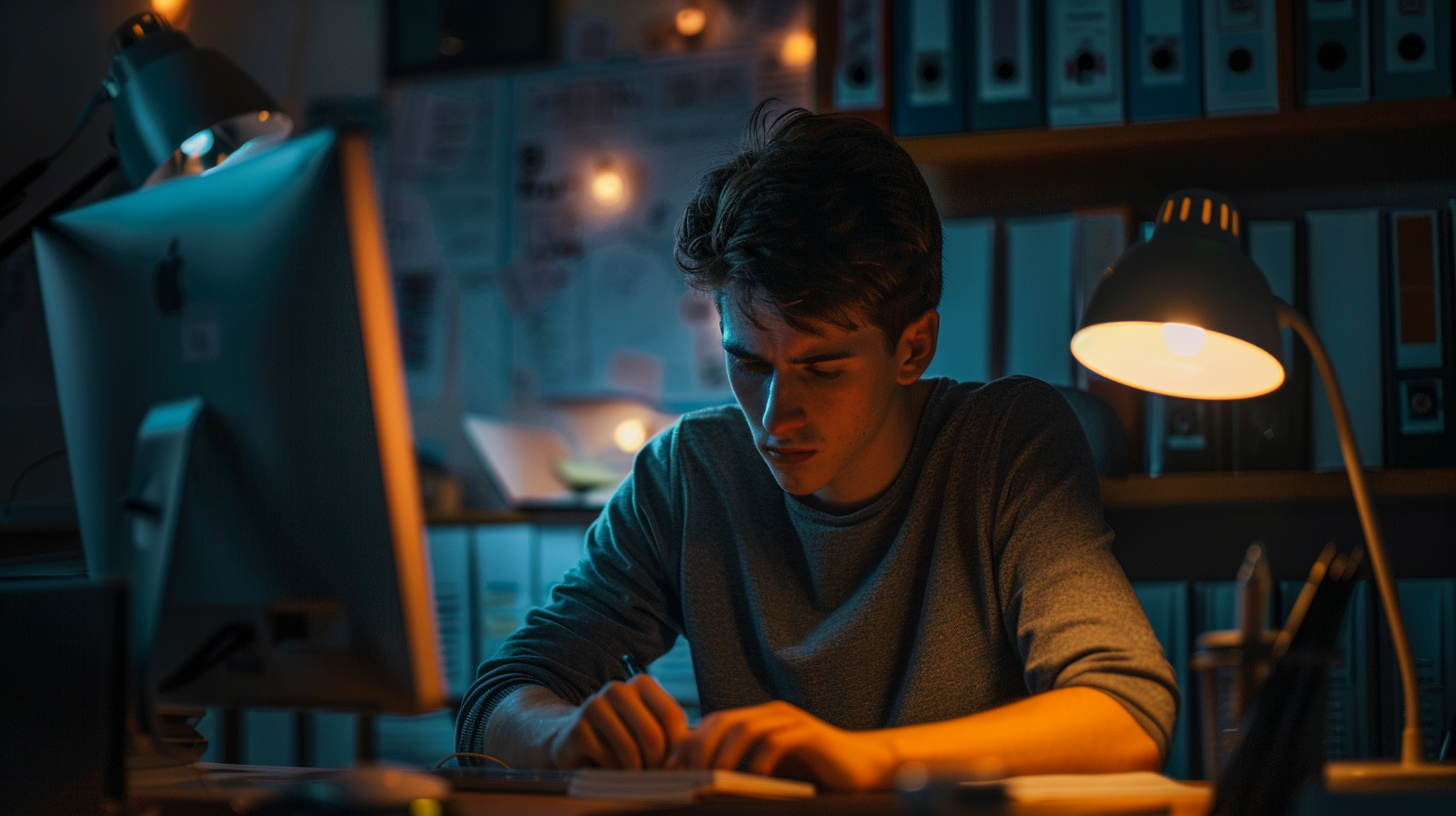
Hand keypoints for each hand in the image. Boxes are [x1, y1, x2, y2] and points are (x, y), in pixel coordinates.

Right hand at [547, 673, 689, 769]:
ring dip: (636, 769)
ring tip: (635, 772)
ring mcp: (595, 705)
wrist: (577, 740)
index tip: (675, 763)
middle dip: (656, 762)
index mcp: (642, 683)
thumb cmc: (623, 735)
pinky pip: (607, 757)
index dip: (677, 745)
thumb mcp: (650, 727)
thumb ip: (672, 733)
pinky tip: (613, 767)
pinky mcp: (577, 728)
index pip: (672, 714)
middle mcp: (618, 688)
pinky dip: (615, 770)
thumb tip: (692, 752)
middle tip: (655, 774)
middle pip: (652, 733)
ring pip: (629, 747)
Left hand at [666, 700, 898, 791]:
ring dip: (725, 753)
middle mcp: (772, 714)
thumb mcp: (771, 769)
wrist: (864, 767)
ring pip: (747, 727)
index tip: (671, 769)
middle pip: (724, 719)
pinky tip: (755, 780)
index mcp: (759, 718)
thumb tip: (700, 783)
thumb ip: (743, 768)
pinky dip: (761, 760)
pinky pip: (778, 741)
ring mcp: (792, 721)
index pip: (714, 722)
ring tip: (713, 778)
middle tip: (687, 773)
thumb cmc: (815, 773)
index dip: (690, 742)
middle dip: (701, 746)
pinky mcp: (811, 734)